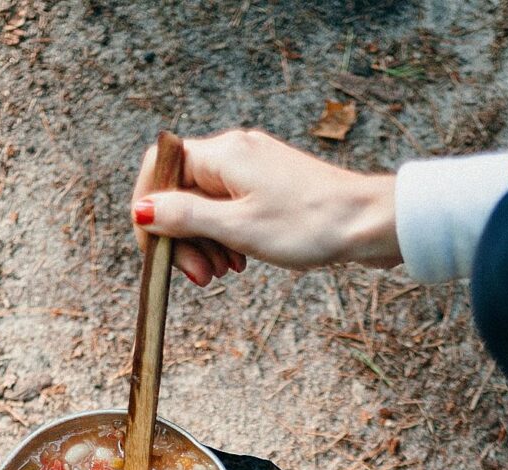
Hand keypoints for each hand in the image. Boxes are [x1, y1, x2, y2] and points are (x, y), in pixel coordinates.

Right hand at [132, 129, 399, 286]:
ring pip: (205, 205)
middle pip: (181, 191)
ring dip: (205, 243)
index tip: (157, 251)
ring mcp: (252, 169)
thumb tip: (140, 211)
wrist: (366, 223)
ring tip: (224, 274)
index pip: (159, 170)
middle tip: (201, 279)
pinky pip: (230, 210)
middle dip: (181, 238)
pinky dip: (226, 237)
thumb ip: (185, 217)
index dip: (149, 210)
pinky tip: (240, 262)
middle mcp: (233, 152)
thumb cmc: (308, 224)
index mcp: (221, 154)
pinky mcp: (269, 187)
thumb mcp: (238, 228)